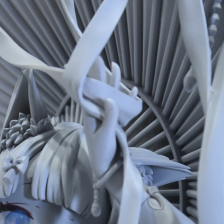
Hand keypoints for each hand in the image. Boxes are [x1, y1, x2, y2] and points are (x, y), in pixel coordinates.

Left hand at [81, 60, 120, 179]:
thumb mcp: (104, 135)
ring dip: (114, 83)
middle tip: (101, 57)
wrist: (107, 166)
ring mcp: (106, 116)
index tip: (92, 62)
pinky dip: (127, 98)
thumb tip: (111, 98)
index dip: (92, 77)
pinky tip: (133, 91)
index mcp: (90, 114)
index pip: (91, 91)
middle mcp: (97, 112)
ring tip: (115, 67)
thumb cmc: (101, 152)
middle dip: (102, 74)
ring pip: (110, 95)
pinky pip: (121, 106)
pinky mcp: (115, 121)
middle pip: (100, 89)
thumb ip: (109, 117)